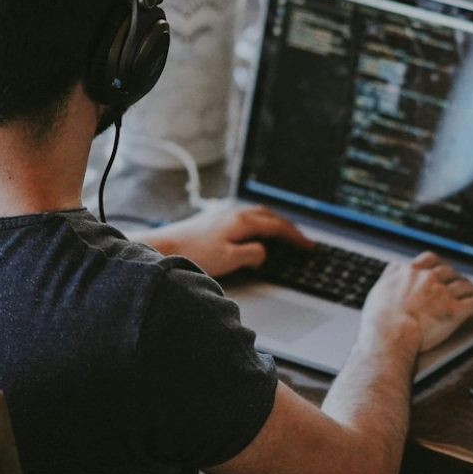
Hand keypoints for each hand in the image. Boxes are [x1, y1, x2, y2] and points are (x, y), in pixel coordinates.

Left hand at [146, 204, 311, 277]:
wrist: (164, 247)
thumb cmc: (194, 254)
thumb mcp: (230, 260)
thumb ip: (252, 255)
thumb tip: (264, 252)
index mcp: (243, 221)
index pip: (277, 227)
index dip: (295, 237)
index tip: (308, 246)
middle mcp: (234, 213)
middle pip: (269, 216)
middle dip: (288, 227)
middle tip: (300, 239)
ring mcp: (223, 214)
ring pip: (257, 214)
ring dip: (273, 223)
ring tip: (281, 234)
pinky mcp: (213, 219)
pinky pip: (245, 217)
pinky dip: (258, 223)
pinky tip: (253, 231)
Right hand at [360, 252, 472, 353]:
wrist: (390, 335)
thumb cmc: (379, 321)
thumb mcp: (378, 291)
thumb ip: (388, 278)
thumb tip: (392, 270)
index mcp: (409, 272)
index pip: (428, 260)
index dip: (438, 263)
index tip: (442, 266)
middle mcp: (427, 278)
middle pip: (450, 272)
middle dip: (459, 277)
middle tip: (465, 282)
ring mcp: (443, 293)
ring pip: (466, 286)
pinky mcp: (455, 310)